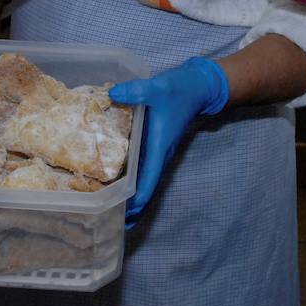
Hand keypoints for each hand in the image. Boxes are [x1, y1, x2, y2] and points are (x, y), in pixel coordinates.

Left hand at [108, 57, 229, 226]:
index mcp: (159, 147)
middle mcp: (159, 154)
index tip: (122, 218)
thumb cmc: (181, 89)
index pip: (148, 183)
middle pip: (145, 188)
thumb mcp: (158, 87)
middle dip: (129, 206)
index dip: (136, 203)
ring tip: (107, 206)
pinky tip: (114, 176)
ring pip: (144, 179)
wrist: (199, 85)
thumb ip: (137, 91)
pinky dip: (130, 177)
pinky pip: (142, 166)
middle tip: (106, 219)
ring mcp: (157, 149)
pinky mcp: (154, 142)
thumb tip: (113, 94)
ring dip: (130, 194)